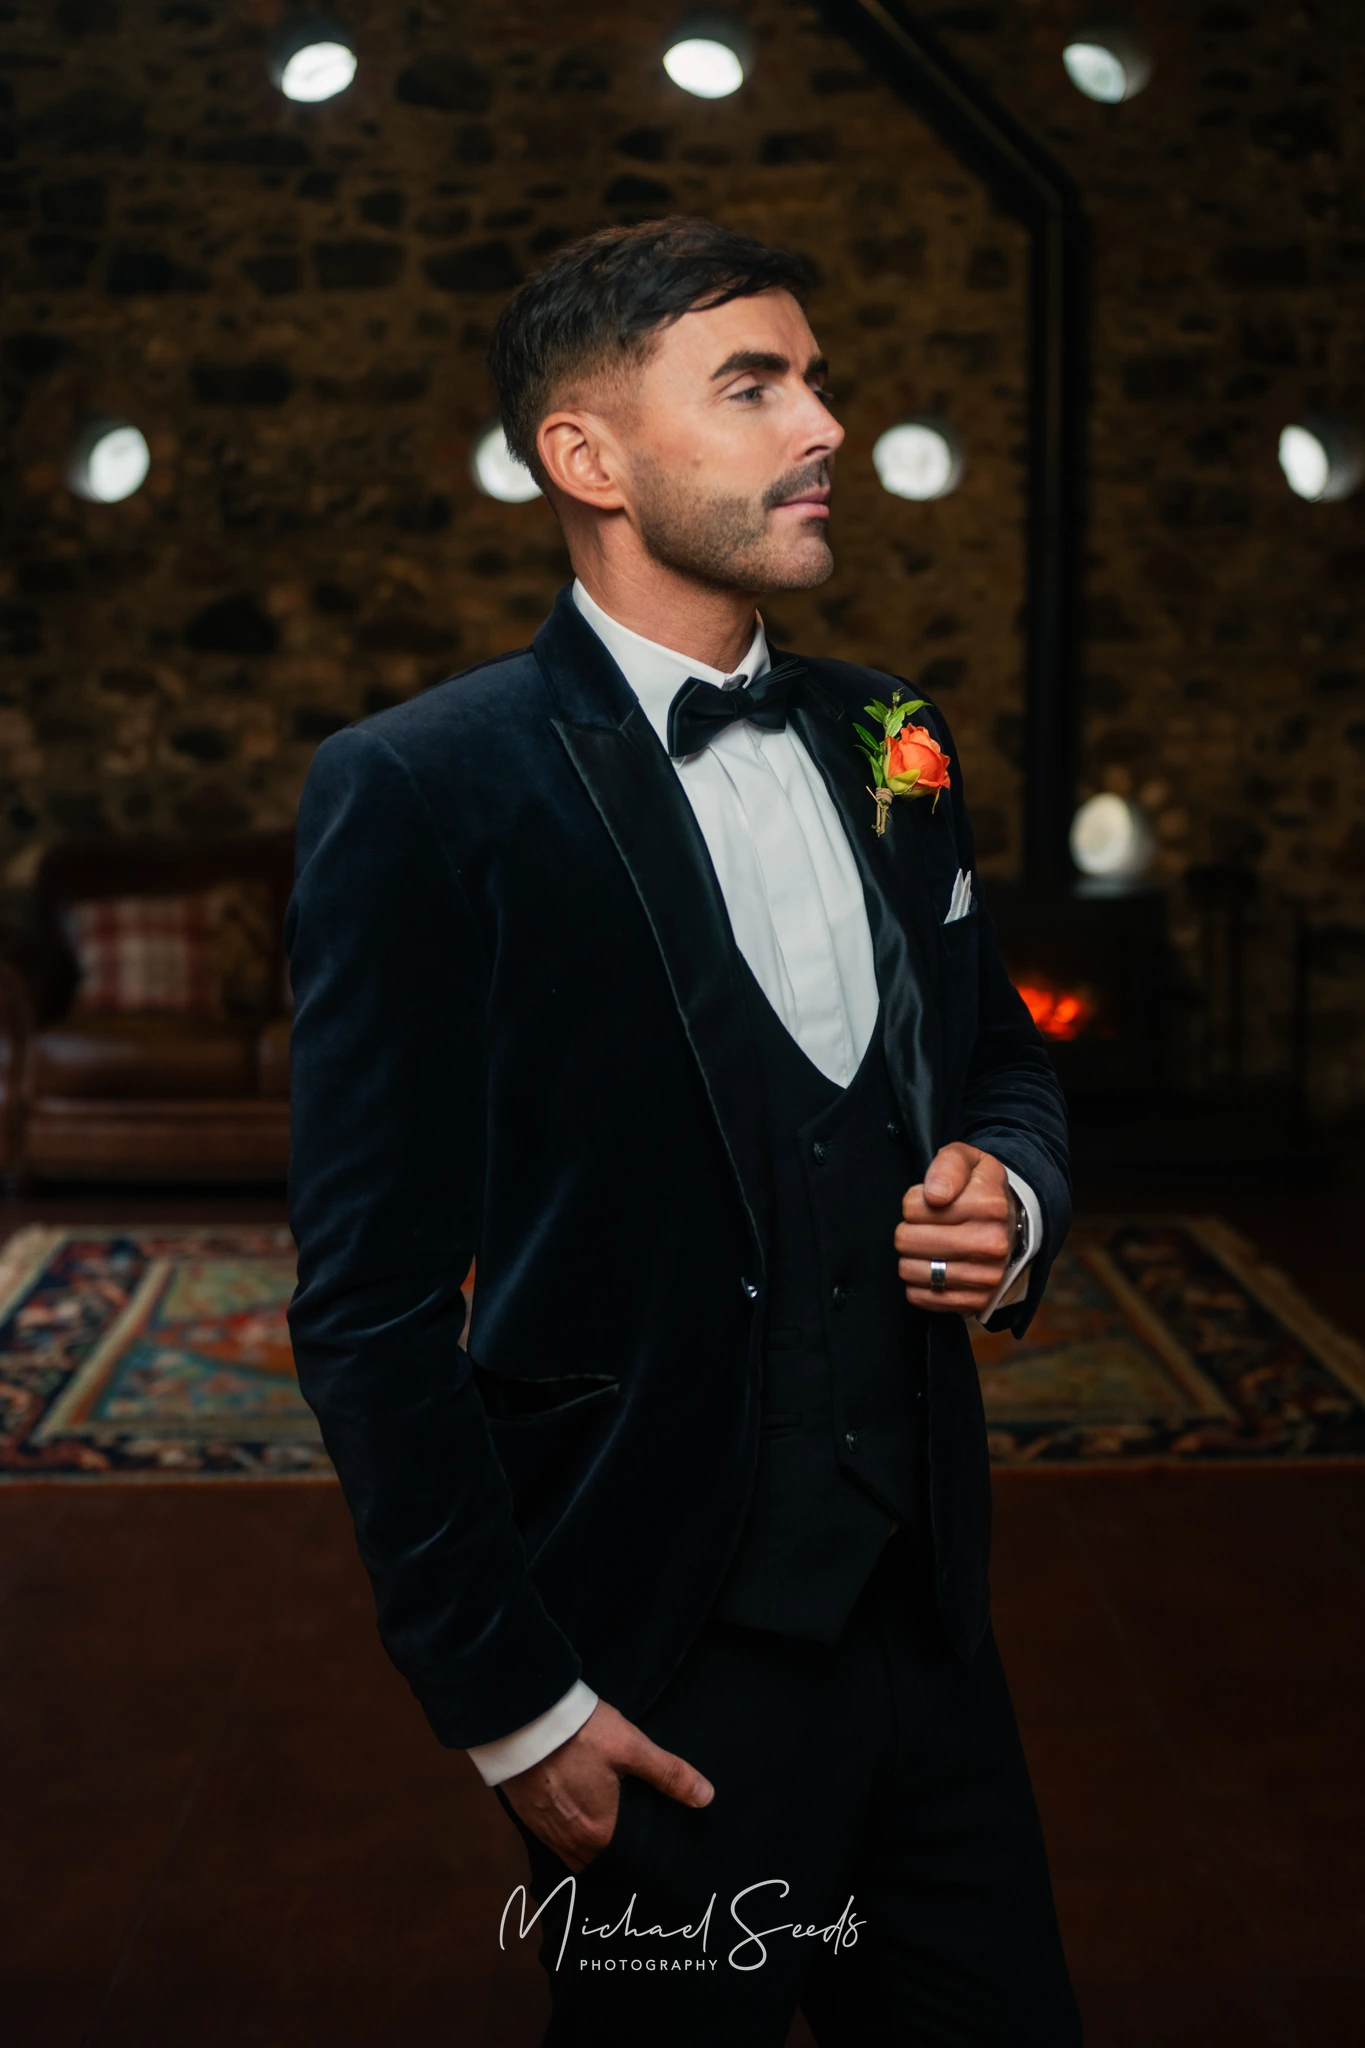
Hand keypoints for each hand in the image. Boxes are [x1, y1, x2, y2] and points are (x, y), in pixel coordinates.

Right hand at [500, 1699, 713, 1871]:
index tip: (651, 1856)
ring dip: (588, 1847)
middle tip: (630, 1840)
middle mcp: (570, 1840)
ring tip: (604, 1829)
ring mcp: (544, 1830)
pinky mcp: (525, 1815)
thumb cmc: (579, 1732)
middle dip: (613, 1855)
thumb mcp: (631, 1746)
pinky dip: (566, 1835)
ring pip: (572, 1853)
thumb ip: (669, 1774)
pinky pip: (552, 1839)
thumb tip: (706, 1797)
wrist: (522, 1715)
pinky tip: (574, 1814)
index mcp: (599, 1831)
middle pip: (597, 1861)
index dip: (638, 1859)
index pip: (625, 1862)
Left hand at [894, 1141, 1015, 1316]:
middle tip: (924, 1227)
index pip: (912, 1207)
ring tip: (929, 1247)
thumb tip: (934, 1196)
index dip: (913, 1203)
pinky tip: (934, 1269)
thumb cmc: (980, 1191)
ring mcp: (986, 1276)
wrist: (1011, 1226)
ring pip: (909, 1270)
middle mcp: (992, 1243)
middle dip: (908, 1230)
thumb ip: (948, 1165)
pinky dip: (919, 1284)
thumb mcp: (967, 1161)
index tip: (930, 1203)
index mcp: (989, 1205)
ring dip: (912, 1258)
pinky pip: (919, 1297)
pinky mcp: (976, 1302)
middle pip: (906, 1240)